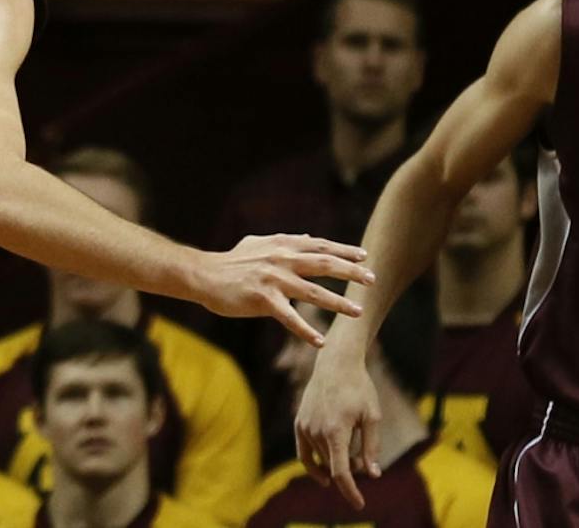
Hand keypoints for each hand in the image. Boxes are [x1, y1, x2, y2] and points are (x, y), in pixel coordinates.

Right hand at [193, 233, 369, 333]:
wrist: (206, 275)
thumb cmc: (232, 261)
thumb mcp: (259, 244)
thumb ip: (284, 241)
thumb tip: (308, 237)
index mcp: (282, 245)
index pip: (320, 246)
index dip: (344, 250)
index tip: (365, 256)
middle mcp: (281, 259)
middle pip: (324, 265)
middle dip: (351, 272)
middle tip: (372, 280)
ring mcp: (273, 279)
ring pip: (313, 292)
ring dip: (338, 303)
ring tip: (358, 312)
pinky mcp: (262, 299)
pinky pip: (289, 317)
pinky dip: (306, 331)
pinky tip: (320, 341)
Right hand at [293, 339, 381, 508]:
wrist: (335, 362)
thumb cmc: (359, 388)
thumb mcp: (371, 417)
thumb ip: (370, 448)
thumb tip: (372, 475)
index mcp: (336, 431)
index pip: (341, 472)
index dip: (350, 492)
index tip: (359, 505)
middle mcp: (316, 431)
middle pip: (333, 465)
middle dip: (350, 469)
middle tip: (363, 459)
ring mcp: (305, 426)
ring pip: (320, 458)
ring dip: (335, 461)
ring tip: (351, 447)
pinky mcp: (299, 421)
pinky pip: (303, 452)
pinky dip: (313, 464)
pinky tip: (323, 472)